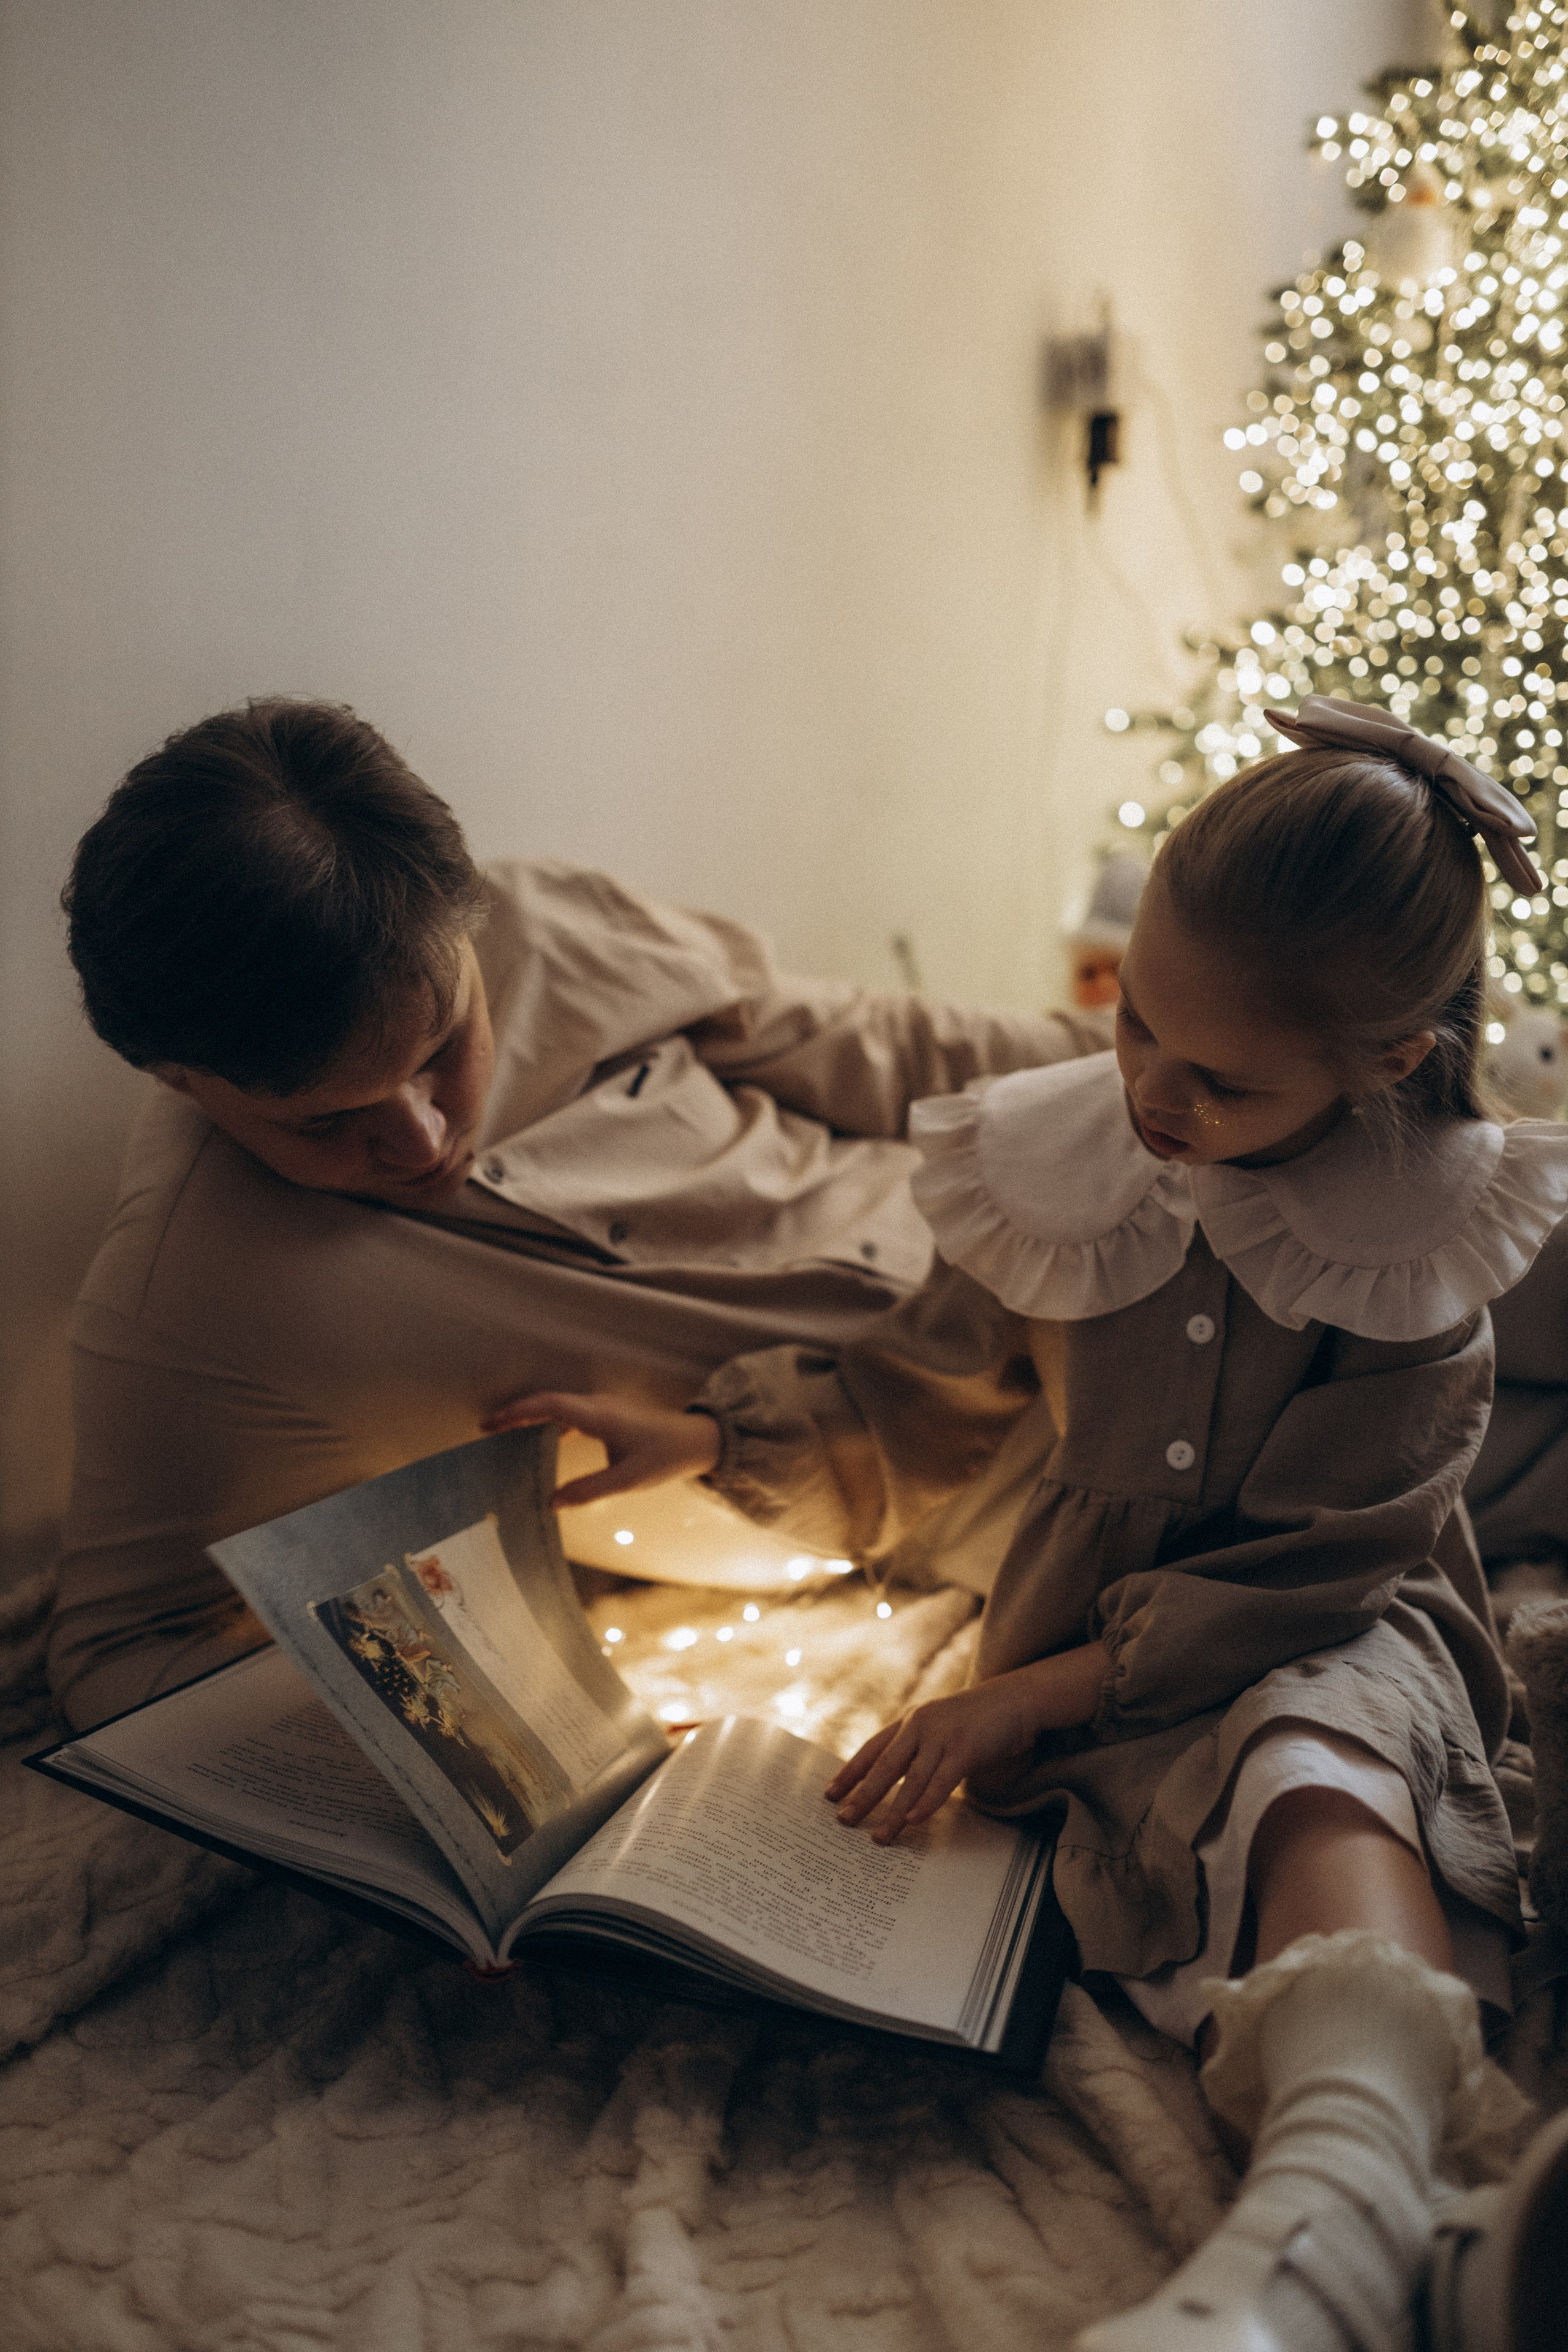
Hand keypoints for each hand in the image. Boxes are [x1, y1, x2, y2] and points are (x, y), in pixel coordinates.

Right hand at [479, 1391, 720, 1506]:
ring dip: (533, 1416)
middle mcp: (598, 1405)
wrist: (697, 1440)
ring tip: (508, 1434)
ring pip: (559, 1406)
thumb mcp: (626, 1480)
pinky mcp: (610, 1414)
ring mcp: (604, 1407)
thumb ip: (588, 1491)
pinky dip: (552, 1423)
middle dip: (516, 1413)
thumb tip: (551, 1503)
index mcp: (598, 1415)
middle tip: (487, 1429)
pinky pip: (572, 1413)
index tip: (491, 1424)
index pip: (548, 1406)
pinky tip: (545, 1441)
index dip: (517, 1412)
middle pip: (548, 1402)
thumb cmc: (664, 1457)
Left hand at [824, 1641, 1110, 1842]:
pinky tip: (913, 1819)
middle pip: (884, 1766)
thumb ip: (918, 1747)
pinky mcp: (965, 1749)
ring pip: (911, 1780)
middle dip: (863, 1795)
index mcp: (910, 1722)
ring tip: (879, 1836)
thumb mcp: (939, 1726)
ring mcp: (942, 1737)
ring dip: (893, 1811)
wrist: (1014, 1700)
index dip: (850, 1772)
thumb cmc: (976, 1719)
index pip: (872, 1748)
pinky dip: (926, 1801)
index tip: (830, 1794)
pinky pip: (942, 1780)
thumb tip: (895, 1780)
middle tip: (843, 1820)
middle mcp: (919, 1726)